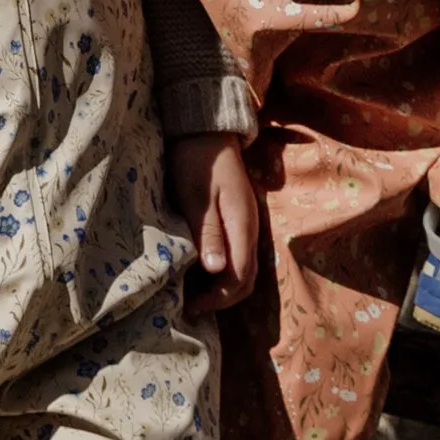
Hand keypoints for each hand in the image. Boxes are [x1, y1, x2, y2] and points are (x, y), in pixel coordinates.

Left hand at [170, 131, 260, 315]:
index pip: (241, 277)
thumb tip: (217, 270)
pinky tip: (198, 272)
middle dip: (221, 299)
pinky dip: (219, 271)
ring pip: (241, 269)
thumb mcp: (196, 196)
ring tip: (190, 294)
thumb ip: (208, 231)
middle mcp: (250, 230)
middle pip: (245, 279)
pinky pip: (235, 255)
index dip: (218, 298)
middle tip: (189, 306)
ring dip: (220, 287)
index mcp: (243, 225)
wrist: (205, 133)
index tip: (190, 306)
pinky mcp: (236, 221)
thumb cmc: (196, 162)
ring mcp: (245, 225)